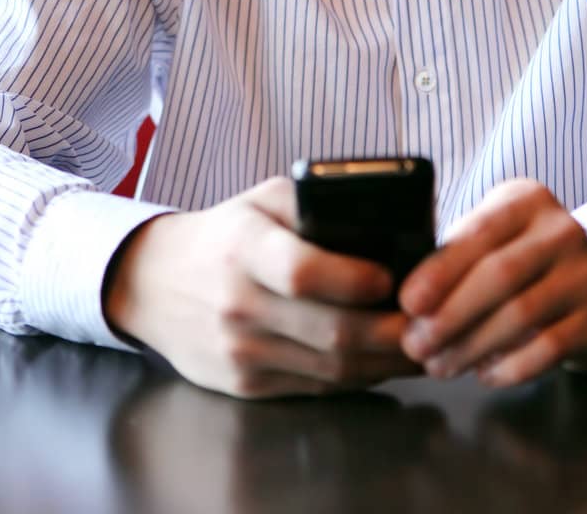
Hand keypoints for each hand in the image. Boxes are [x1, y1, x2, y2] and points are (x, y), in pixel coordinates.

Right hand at [103, 177, 423, 400]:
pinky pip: (316, 386)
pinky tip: (383, 361)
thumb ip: (314, 204)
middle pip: (329, 331)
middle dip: (390, 331)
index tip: (390, 277)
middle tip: (431, 321)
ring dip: (385, 361)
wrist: (156, 285)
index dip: (353, 279)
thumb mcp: (262, 199)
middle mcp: (239, 304)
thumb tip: (384, 218)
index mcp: (244, 248)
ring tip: (420, 343)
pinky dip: (358, 377)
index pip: (302, 272)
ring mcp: (241, 351)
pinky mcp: (246, 385)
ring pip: (330, 367)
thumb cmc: (225, 234)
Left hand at [397, 179, 586, 386]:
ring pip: (521, 314)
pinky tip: (484, 373)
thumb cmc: (525, 258)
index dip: (442, 271)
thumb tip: (410, 300)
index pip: (480, 232)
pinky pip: (547, 350)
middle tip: (416, 345)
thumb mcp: (497, 236)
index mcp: (527, 200)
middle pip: (500, 275)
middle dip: (451, 315)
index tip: (408, 303)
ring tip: (440, 365)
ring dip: (472, 346)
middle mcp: (561, 231)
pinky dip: (509, 367)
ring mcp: (584, 276)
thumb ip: (458, 254)